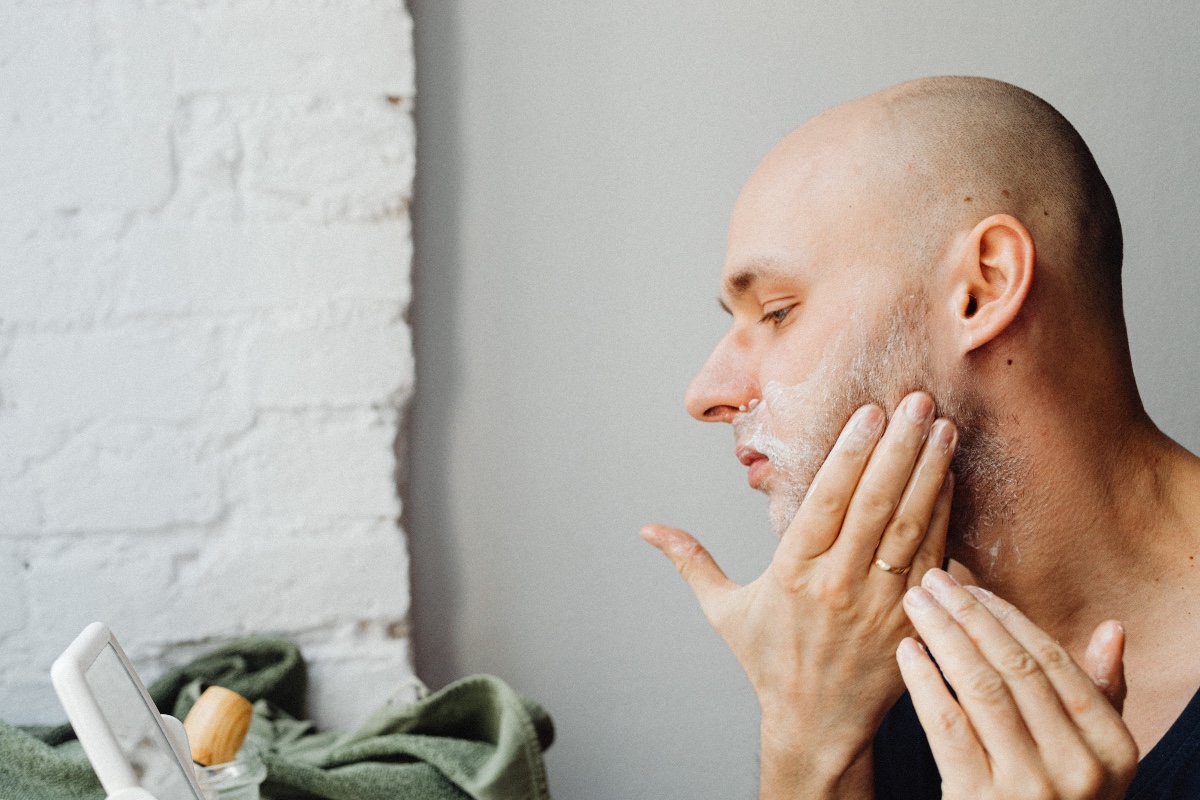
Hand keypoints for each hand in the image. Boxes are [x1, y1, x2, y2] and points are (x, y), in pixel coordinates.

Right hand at [642, 392, 956, 797]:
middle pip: (873, 506)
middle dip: (897, 448)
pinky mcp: (910, 620)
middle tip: (914, 401)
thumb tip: (648, 529)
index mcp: (792, 574)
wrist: (816, 725)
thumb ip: (690, 561)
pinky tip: (949, 476)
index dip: (849, 456)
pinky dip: (944, 515)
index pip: (825, 503)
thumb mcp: (724, 610)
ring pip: (910, 527)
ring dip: (928, 473)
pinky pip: (933, 559)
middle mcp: (837, 585)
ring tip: (940, 427)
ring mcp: (879, 604)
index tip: (869, 413)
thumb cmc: (768, 662)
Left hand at [897, 569, 1137, 799]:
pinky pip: (946, 724)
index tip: (971, 587)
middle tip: (931, 580)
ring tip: (915, 605)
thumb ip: (1100, 695)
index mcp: (1111, 748)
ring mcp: (1029, 787)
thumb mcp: (1093, 758)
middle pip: (1014, 668)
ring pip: (979, 688)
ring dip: (941, 636)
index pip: (1053, 662)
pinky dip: (923, 680)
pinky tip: (906, 651)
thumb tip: (1112, 629)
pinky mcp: (978, 799)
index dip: (1007, 618)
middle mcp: (1078, 768)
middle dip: (968, 616)